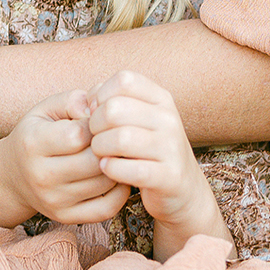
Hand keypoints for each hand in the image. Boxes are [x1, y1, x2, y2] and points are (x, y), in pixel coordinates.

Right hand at [0, 93, 128, 231]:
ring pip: (104, 183)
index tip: (99, 121)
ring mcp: (54, 200)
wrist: (13, 175)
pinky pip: (107, 208)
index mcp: (33, 143)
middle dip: (110, 147)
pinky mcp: (66, 218)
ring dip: (118, 166)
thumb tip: (99, 109)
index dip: (97, 125)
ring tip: (117, 153)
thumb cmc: (36, 134)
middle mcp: (41, 176)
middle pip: (94, 162)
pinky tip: (115, 175)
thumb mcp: (46, 109)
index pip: (78, 135)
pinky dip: (120, 191)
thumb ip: (73, 100)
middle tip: (116, 137)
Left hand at [85, 70, 224, 259]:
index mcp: (161, 99)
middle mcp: (169, 119)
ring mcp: (171, 148)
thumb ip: (111, 101)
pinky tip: (108, 169)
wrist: (182, 189)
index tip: (96, 113)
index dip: (101, 95)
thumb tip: (87, 103)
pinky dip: (111, 169)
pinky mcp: (169, 177)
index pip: (124, 80)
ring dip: (100, 148)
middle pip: (115, 109)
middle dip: (94, 125)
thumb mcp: (136, 119)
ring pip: (120, 139)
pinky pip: (130, 169)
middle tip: (95, 138)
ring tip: (100, 154)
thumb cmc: (147, 149)